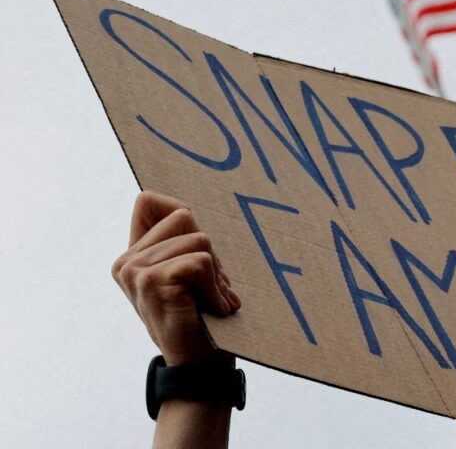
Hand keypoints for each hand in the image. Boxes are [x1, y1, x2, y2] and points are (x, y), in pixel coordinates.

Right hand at [112, 191, 240, 365]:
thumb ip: (184, 242)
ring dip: (216, 274)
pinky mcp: (153, 281)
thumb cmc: (203, 317)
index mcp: (132, 256)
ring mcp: (136, 271)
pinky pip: (202, 261)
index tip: (197, 251)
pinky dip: (216, 287)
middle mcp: (127, 262)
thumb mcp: (192, 274)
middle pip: (184, 216)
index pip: (148, 201)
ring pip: (199, 240)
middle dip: (209, 251)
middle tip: (209, 288)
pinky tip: (214, 309)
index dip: (181, 213)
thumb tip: (186, 210)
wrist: (199, 366)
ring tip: (212, 301)